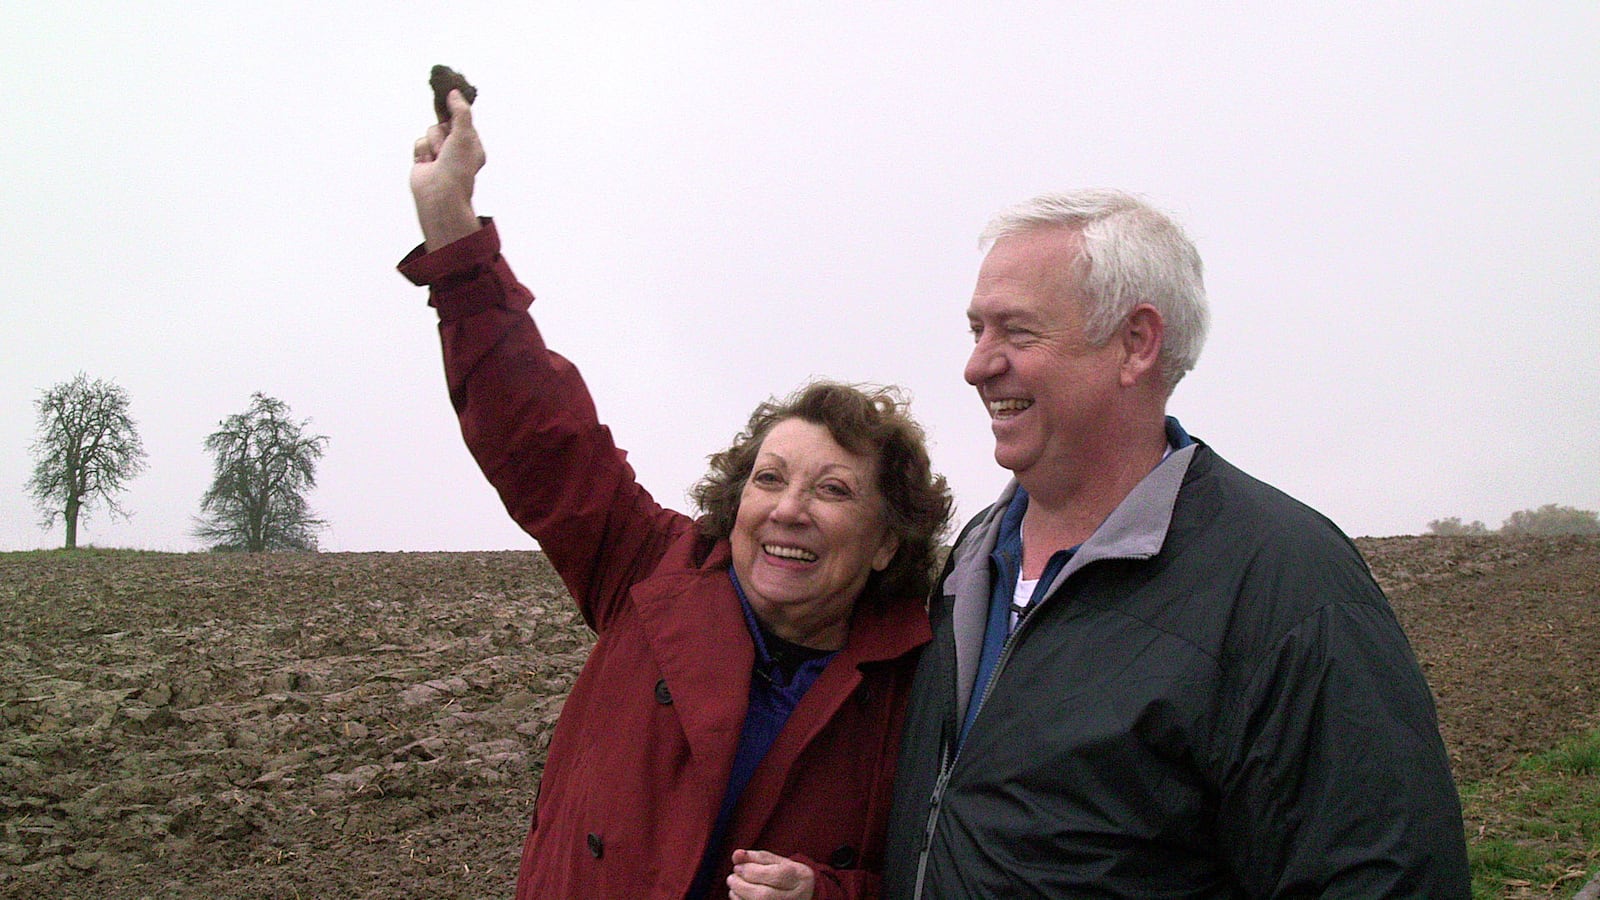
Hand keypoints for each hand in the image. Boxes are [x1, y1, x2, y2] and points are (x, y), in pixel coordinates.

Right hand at [409, 88, 484, 250]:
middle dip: (442, 132)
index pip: (462, 120)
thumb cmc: (457, 168)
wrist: (439, 194)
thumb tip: (454, 93)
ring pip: (430, 131)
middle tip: (446, 145)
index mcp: (472, 145)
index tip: (448, 97)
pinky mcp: (424, 159)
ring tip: (437, 158)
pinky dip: (422, 150)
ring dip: (432, 142)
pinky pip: (419, 142)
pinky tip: (427, 163)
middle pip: (443, 123)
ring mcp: (440, 154)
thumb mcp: (464, 135)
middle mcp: (456, 149)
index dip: (455, 111)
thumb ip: (460, 112)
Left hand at [726, 848, 814, 899]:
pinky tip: (738, 896)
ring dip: (739, 895)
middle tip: (731, 877)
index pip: (774, 876)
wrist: (804, 895)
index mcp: (800, 878)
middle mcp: (795, 897)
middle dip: (741, 885)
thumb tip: (736, 854)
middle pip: (764, 896)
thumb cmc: (789, 876)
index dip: (751, 871)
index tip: (737, 866)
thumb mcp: (779, 862)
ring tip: (734, 885)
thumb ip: (758, 857)